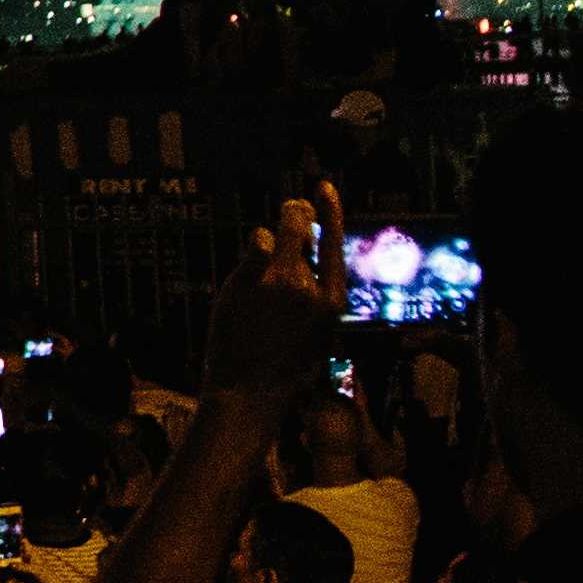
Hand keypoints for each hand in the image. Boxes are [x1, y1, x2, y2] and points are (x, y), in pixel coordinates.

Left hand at [205, 191, 338, 404]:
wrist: (250, 394)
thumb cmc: (282, 372)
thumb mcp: (315, 338)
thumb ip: (312, 299)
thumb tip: (303, 267)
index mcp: (332, 303)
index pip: (334, 244)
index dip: (330, 211)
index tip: (324, 189)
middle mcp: (308, 287)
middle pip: (300, 229)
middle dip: (295, 214)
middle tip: (291, 210)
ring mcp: (277, 282)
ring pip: (274, 234)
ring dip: (270, 237)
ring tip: (267, 253)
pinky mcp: (248, 282)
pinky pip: (254, 245)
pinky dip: (254, 249)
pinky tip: (253, 259)